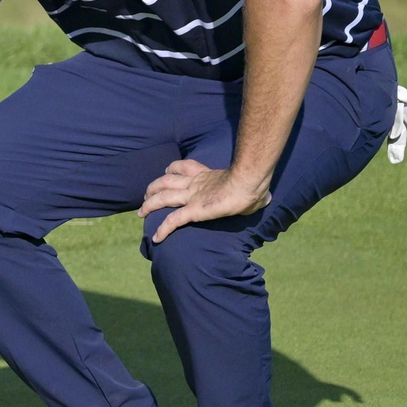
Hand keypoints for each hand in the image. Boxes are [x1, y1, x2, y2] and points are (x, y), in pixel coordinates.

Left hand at [138, 160, 270, 242]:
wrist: (249, 182)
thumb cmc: (253, 185)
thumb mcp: (252, 187)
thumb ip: (253, 193)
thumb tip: (266, 198)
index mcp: (206, 176)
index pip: (183, 167)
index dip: (172, 169)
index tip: (166, 172)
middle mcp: (194, 184)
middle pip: (166, 181)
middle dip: (153, 187)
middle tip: (146, 195)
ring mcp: (192, 197)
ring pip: (163, 198)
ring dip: (149, 204)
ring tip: (141, 212)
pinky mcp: (194, 210)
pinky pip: (173, 221)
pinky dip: (163, 229)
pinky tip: (156, 239)